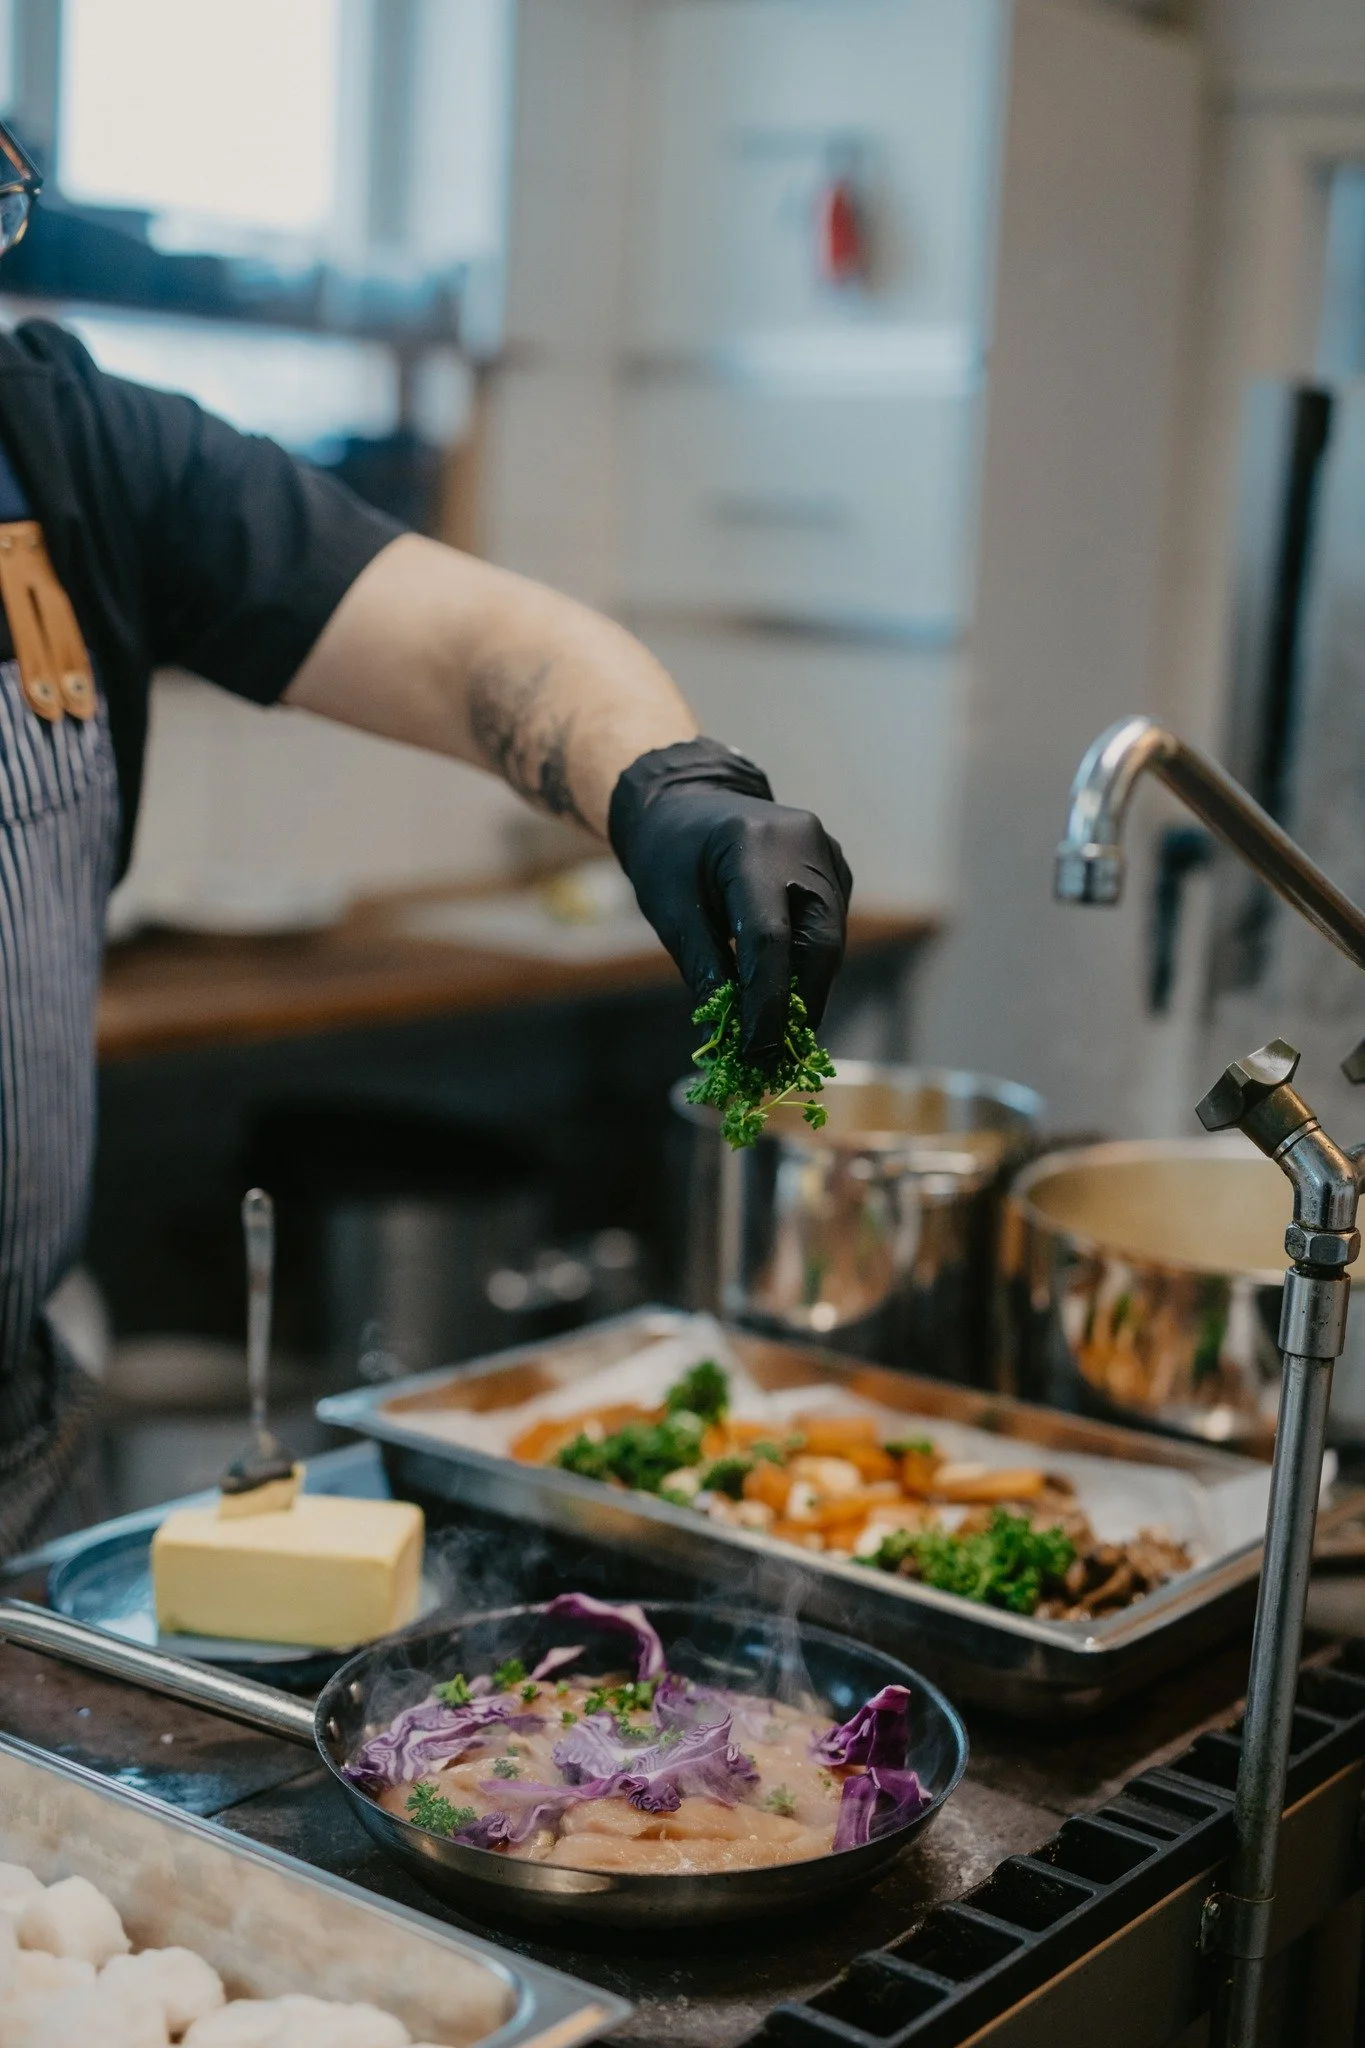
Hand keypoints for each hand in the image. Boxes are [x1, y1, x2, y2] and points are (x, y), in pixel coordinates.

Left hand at [609, 739, 851, 1065]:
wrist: (688, 799)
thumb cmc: (669, 853)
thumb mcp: (670, 909)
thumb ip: (704, 968)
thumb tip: (725, 1036)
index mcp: (753, 844)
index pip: (770, 938)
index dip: (766, 1001)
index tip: (756, 1050)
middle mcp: (804, 844)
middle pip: (818, 943)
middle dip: (798, 1006)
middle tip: (775, 1055)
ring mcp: (828, 854)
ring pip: (831, 942)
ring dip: (807, 993)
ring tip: (779, 1038)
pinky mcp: (836, 869)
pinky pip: (831, 929)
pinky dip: (810, 969)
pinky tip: (786, 1000)